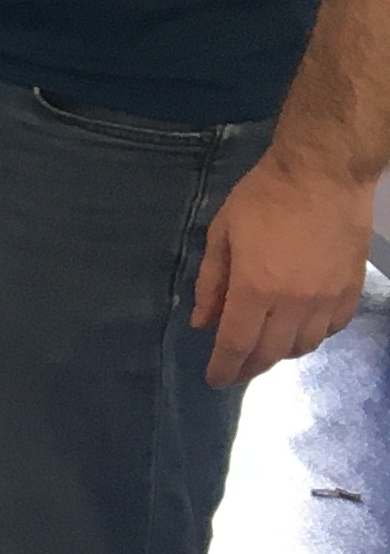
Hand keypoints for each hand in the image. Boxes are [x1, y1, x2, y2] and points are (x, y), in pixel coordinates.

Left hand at [192, 162, 376, 386]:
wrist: (324, 173)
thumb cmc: (264, 197)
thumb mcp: (222, 233)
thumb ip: (211, 281)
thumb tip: (202, 321)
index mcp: (256, 288)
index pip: (237, 343)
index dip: (224, 367)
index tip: (214, 380)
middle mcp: (294, 302)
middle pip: (270, 352)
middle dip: (249, 367)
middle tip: (235, 369)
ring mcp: (328, 298)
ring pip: (303, 346)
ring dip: (280, 353)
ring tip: (264, 346)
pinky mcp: (351, 290)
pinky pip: (332, 329)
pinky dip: (312, 337)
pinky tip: (299, 328)